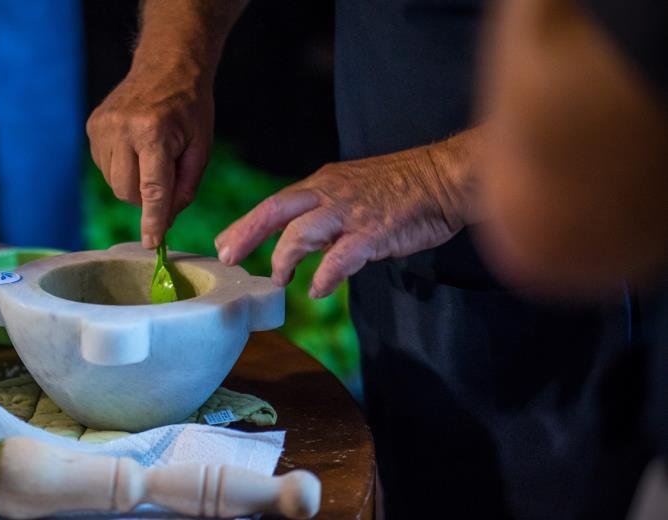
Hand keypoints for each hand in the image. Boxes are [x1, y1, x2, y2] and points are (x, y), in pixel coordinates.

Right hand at [86, 63, 213, 248]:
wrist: (167, 64)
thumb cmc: (190, 108)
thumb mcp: (200, 148)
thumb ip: (184, 188)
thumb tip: (164, 222)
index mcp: (153, 133)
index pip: (151, 190)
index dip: (152, 221)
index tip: (152, 244)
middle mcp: (122, 129)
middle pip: (127, 191)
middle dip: (146, 198)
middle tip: (164, 180)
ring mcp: (102, 127)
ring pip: (114, 183)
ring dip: (133, 182)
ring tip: (150, 155)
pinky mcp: (92, 127)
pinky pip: (104, 167)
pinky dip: (121, 167)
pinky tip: (135, 147)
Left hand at [215, 131, 480, 296]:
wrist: (446, 176)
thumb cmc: (402, 188)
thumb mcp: (352, 192)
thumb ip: (325, 216)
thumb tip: (301, 245)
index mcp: (323, 184)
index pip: (275, 203)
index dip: (246, 224)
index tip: (224, 243)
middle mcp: (330, 193)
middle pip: (276, 210)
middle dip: (247, 234)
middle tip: (227, 258)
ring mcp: (351, 212)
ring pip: (301, 232)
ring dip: (284, 258)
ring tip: (279, 279)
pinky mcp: (374, 231)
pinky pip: (341, 257)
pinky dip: (325, 275)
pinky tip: (318, 289)